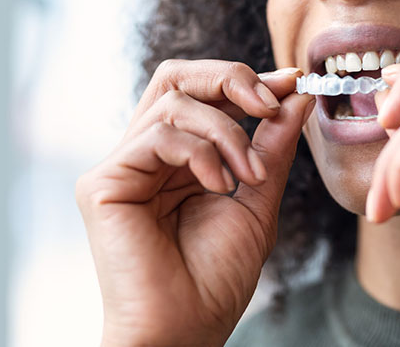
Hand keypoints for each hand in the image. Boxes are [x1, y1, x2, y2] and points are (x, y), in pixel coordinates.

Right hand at [75, 60, 314, 346]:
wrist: (187, 328)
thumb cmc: (217, 276)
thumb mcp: (258, 197)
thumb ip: (272, 145)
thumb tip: (296, 95)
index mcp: (179, 158)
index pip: (203, 94)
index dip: (246, 80)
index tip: (292, 82)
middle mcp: (147, 155)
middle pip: (177, 77)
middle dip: (230, 79)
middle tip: (269, 102)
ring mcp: (123, 166)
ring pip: (173, 101)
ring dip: (227, 131)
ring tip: (250, 175)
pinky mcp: (104, 182)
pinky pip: (158, 135)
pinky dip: (200, 153)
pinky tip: (220, 186)